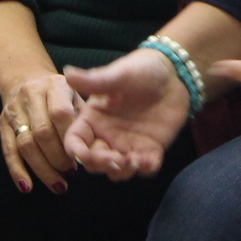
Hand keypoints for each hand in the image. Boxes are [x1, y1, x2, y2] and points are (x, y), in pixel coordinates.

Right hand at [0, 69, 80, 194]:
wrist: (24, 76)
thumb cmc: (58, 92)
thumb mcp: (74, 93)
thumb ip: (81, 116)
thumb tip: (90, 148)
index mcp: (54, 85)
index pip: (60, 114)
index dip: (69, 138)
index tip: (80, 156)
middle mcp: (31, 95)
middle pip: (42, 132)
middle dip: (57, 157)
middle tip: (70, 173)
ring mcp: (14, 109)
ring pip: (25, 144)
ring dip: (42, 168)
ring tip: (58, 184)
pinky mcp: (2, 123)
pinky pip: (8, 150)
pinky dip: (17, 170)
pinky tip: (27, 187)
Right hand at [62, 48, 190, 180]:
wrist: (173, 72)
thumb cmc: (141, 69)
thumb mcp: (118, 75)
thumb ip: (93, 80)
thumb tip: (67, 73)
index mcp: (93, 118)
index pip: (75, 141)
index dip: (76, 152)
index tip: (85, 156)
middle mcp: (107, 134)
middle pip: (94, 162)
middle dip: (101, 165)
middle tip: (117, 160)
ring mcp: (128, 143)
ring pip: (117, 170)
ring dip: (122, 171)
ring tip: (134, 161)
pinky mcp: (150, 148)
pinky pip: (145, 167)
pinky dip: (145, 169)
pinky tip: (149, 160)